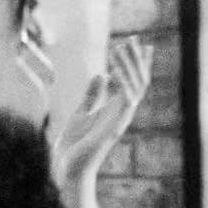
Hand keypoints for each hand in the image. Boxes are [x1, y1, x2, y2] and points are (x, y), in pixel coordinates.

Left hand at [52, 37, 151, 184]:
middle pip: (138, 80)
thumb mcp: (82, 113)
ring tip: (122, 46)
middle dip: (137, 58)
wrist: (68, 170)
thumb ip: (93, 95)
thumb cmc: (74, 146)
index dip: (136, 62)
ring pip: (135, 87)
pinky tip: (115, 68)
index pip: (132, 80)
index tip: (139, 43)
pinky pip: (125, 101)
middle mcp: (122, 113)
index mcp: (115, 109)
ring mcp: (120, 119)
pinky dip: (124, 83)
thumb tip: (102, 74)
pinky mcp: (114, 126)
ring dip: (130, 65)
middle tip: (134, 37)